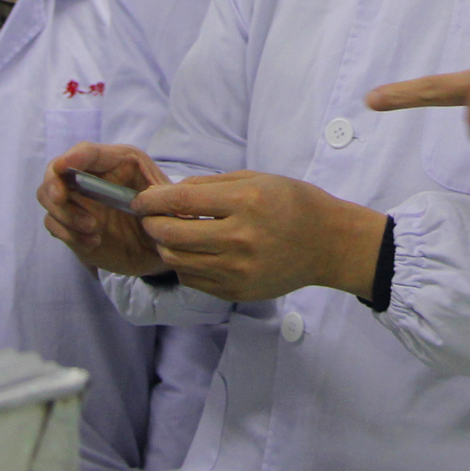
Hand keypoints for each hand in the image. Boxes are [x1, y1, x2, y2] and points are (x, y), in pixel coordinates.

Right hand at [39, 143, 172, 277]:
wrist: (160, 248)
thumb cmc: (165, 215)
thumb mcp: (168, 201)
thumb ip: (157, 196)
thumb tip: (139, 198)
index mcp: (116, 162)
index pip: (88, 152)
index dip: (73, 157)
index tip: (62, 166)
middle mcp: (91, 177)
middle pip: (56, 171)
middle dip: (54, 184)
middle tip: (62, 199)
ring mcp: (78, 201)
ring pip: (48, 197)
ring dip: (65, 214)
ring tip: (93, 229)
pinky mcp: (71, 224)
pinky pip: (54, 224)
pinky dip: (69, 234)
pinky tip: (93, 242)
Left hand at [132, 172, 386, 302]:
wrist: (329, 244)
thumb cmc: (294, 204)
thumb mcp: (256, 179)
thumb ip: (210, 185)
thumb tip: (170, 193)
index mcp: (245, 202)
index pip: (180, 201)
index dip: (151, 201)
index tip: (140, 201)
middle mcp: (239, 238)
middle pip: (171, 235)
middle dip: (151, 224)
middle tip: (150, 218)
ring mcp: (238, 269)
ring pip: (177, 260)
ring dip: (166, 246)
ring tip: (173, 234)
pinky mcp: (237, 291)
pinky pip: (193, 280)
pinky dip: (185, 265)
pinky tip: (195, 252)